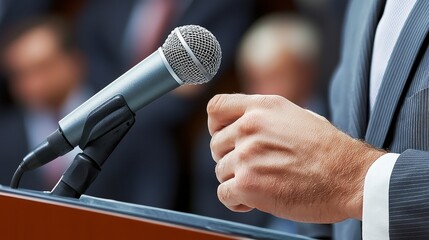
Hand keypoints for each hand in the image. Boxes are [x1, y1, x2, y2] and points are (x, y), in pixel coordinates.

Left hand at [207, 94, 384, 222]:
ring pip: (220, 170)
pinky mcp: (248, 183)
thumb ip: (264, 116)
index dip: (216, 126)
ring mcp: (247, 155)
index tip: (225, 138)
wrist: (351, 177)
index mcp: (262, 107)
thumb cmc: (329, 150)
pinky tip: (254, 200)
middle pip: (215, 145)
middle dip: (229, 158)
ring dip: (237, 180)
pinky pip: (224, 193)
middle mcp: (250, 127)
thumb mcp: (296, 116)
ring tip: (263, 184)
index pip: (215, 107)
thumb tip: (242, 124)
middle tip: (252, 168)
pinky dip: (236, 200)